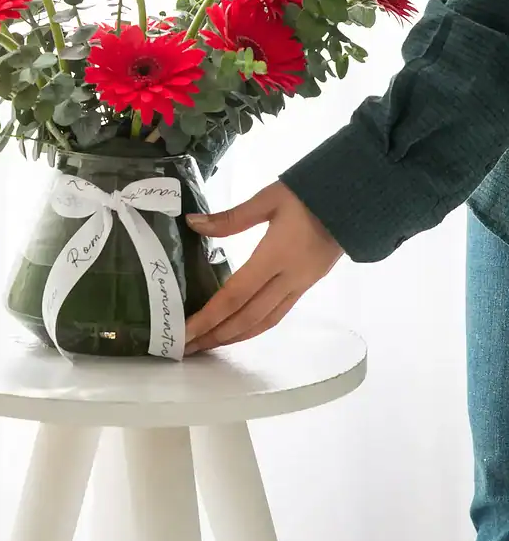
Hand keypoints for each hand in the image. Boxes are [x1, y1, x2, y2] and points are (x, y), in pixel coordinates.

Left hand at [184, 182, 343, 353]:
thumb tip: (193, 224)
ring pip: (264, 322)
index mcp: (275, 256)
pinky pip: (278, 314)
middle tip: (188, 347)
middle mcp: (288, 278)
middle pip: (247, 317)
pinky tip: (241, 329)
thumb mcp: (268, 199)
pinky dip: (255, 327)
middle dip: (216, 335)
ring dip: (235, 337)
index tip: (186, 331)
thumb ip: (231, 217)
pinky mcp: (308, 284)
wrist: (356, 199)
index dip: (208, 317)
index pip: (235, 296)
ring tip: (209, 344)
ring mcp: (300, 285)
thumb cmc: (309, 193)